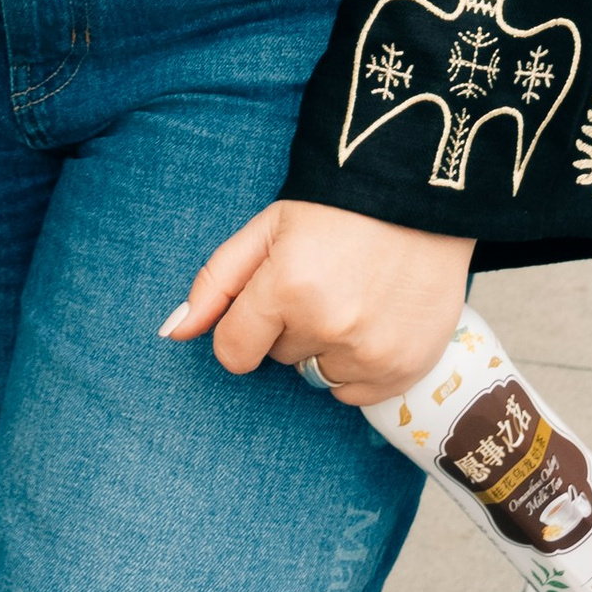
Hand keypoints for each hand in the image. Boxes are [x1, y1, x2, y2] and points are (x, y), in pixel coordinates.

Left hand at [162, 199, 473, 402]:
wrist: (419, 198)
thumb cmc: (337, 210)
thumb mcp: (266, 229)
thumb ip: (215, 283)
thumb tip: (172, 333)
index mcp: (287, 287)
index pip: (234, 352)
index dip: (245, 327)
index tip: (268, 303)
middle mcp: (328, 327)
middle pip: (281, 358)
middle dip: (294, 326)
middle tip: (325, 281)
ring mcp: (370, 352)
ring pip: (318, 377)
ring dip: (327, 348)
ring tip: (354, 298)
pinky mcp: (404, 369)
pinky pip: (356, 393)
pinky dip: (360, 365)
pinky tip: (376, 320)